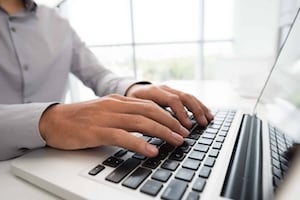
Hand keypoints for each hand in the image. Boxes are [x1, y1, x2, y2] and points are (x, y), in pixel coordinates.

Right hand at [39, 94, 189, 156]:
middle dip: (171, 123)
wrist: (54, 120)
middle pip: (150, 111)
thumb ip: (124, 115)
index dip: (168, 115)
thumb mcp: (106, 112)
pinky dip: (140, 143)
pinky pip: (123, 136)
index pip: (149, 105)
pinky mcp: (97, 131)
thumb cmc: (81, 119)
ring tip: (176, 141)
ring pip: (141, 122)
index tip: (180, 125)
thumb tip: (145, 125)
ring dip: (162, 132)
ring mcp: (106, 117)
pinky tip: (151, 150)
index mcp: (118, 101)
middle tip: (185, 134)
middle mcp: (115, 105)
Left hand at [126, 84, 213, 128]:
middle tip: (201, 125)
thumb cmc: (131, 105)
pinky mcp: (175, 93)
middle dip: (194, 111)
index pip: (171, 100)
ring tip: (207, 120)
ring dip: (199, 109)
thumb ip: (145, 119)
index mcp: (152, 92)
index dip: (180, 114)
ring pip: (188, 96)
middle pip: (183, 97)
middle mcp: (163, 88)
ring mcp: (170, 90)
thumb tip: (159, 133)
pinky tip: (206, 114)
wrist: (131, 92)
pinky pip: (189, 98)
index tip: (186, 127)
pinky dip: (199, 106)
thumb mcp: (133, 111)